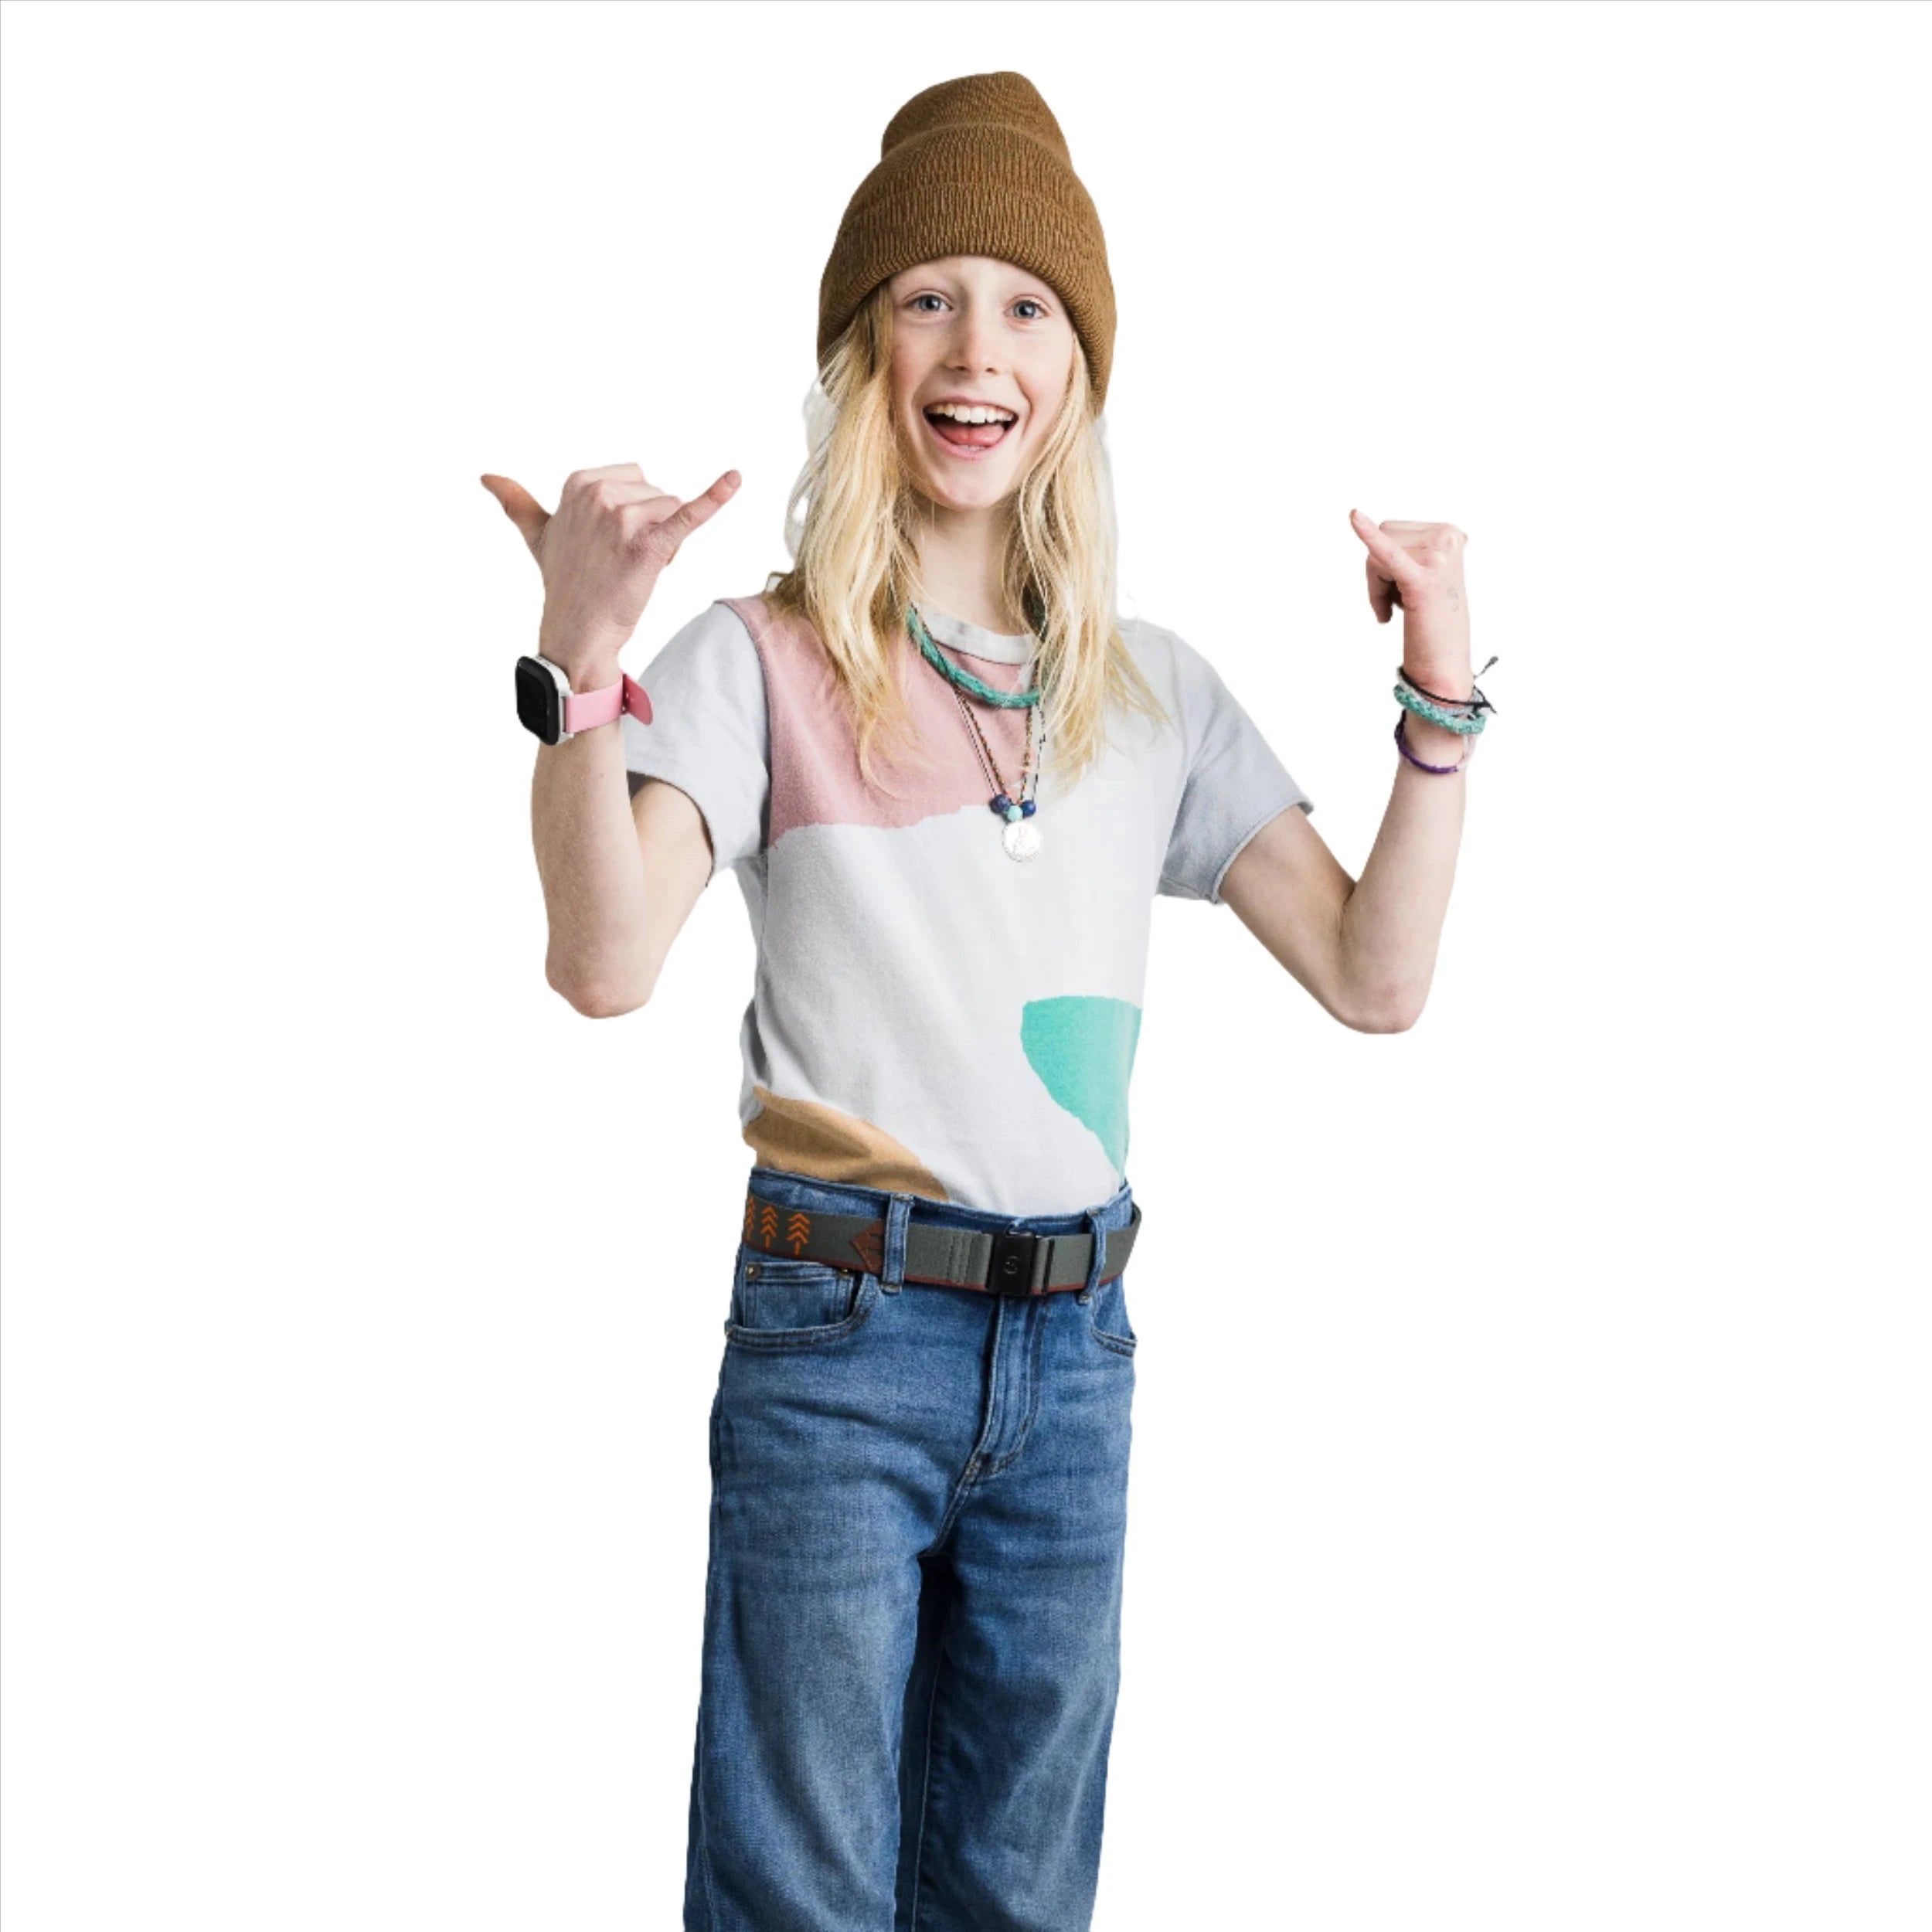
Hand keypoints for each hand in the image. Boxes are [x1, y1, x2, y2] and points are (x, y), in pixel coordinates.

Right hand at [480, 462, 741, 683]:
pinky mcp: (648, 545)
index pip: (635, 480)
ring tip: (635, 568)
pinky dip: (716, 498)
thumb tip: (486, 476)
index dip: (633, 511)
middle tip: (622, 559)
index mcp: (578, 481)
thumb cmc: (565, 582)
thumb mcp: (537, 535)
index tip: (609, 541)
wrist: (577, 632)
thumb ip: (517, 502)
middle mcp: (598, 494)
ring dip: (664, 541)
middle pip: (657, 494)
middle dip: (650, 525)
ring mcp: (622, 518)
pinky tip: (736, 480)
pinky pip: (688, 515)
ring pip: (672, 511)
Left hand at [1348, 509, 1471, 694]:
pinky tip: (1354, 516)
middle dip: (1378, 573)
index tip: (1401, 588)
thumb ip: (1410, 547)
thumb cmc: (1430, 619)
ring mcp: (1437, 559)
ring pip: (1376, 557)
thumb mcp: (1426, 573)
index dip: (1385, 562)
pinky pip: (1388, 555)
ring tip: (1400, 609)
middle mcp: (1448, 539)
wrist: (1444, 663)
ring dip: (1379, 588)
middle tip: (1396, 603)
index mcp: (1450, 532)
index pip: (1393, 531)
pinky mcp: (1422, 581)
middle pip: (1384, 536)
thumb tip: (1360, 517)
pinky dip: (1368, 536)